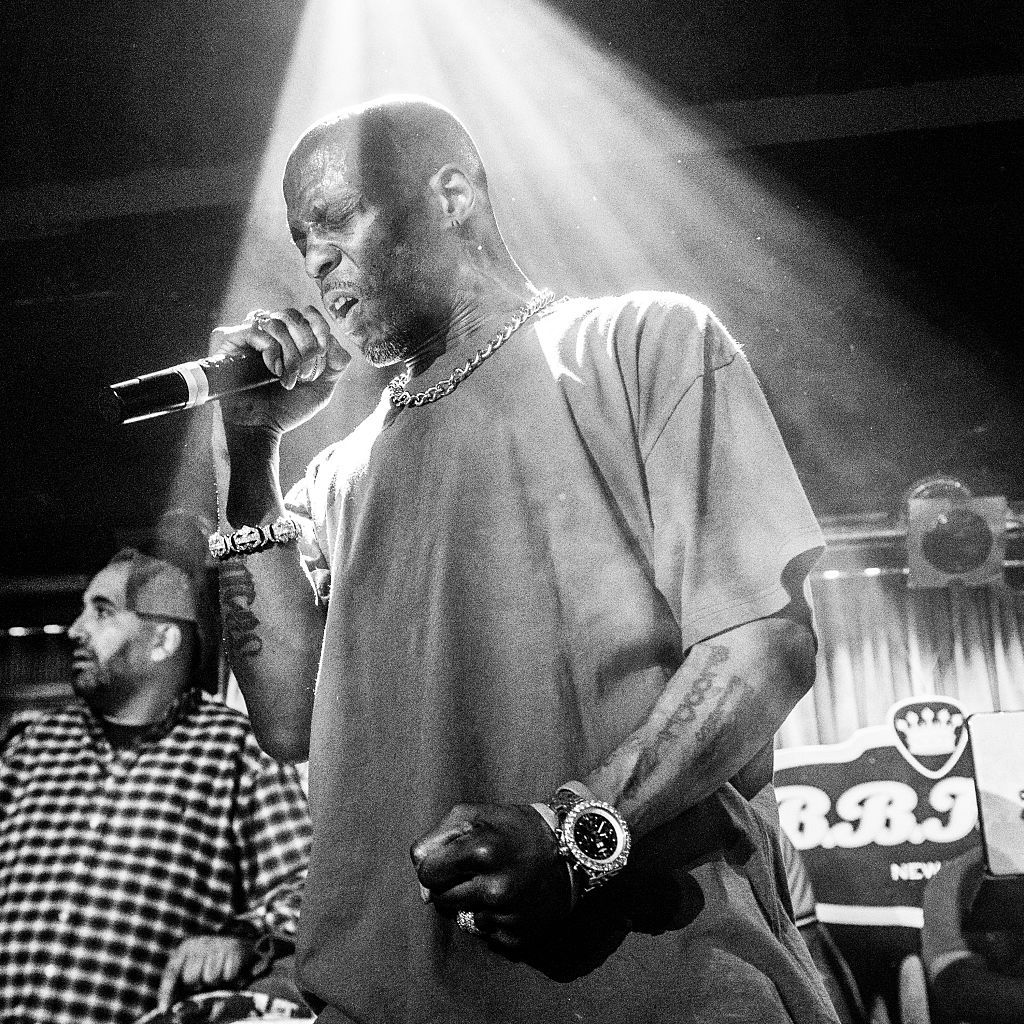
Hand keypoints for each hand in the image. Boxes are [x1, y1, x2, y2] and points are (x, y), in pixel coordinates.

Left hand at [156, 934, 254, 1008]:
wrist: (236, 945)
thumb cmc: (208, 963)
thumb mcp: (192, 969)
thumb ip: (179, 988)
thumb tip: (173, 1011)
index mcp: (185, 948)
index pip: (172, 972)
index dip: (166, 992)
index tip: (164, 1010)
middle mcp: (200, 942)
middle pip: (191, 977)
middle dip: (196, 984)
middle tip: (202, 980)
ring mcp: (218, 943)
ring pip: (210, 978)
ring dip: (214, 981)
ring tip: (217, 972)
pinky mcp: (235, 948)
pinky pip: (228, 975)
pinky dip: (228, 977)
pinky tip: (228, 969)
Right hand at [209, 306, 349, 436]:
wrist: (260, 427)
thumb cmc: (287, 409)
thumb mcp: (322, 388)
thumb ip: (336, 362)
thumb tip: (335, 339)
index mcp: (289, 338)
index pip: (306, 314)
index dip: (319, 325)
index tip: (324, 348)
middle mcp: (268, 332)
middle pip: (292, 315)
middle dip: (306, 344)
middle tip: (305, 374)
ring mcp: (248, 335)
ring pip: (276, 321)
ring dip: (289, 352)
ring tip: (286, 378)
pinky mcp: (229, 339)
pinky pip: (255, 329)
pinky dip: (271, 350)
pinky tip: (273, 370)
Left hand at [411, 803, 570, 954]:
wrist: (569, 852)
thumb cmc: (514, 828)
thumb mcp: (473, 815)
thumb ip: (436, 841)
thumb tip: (422, 889)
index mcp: (481, 852)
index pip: (427, 874)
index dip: (435, 866)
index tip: (451, 859)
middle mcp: (494, 887)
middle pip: (440, 901)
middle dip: (450, 886)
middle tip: (475, 871)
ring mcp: (507, 916)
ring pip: (461, 920)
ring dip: (470, 904)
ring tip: (494, 884)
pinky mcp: (517, 937)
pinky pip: (485, 936)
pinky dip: (491, 921)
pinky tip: (509, 901)